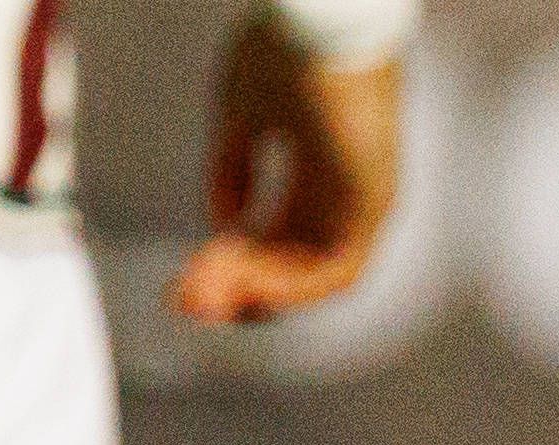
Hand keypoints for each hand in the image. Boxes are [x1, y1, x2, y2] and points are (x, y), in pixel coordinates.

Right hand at [168, 23, 403, 325]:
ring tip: (202, 296)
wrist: (319, 15)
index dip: (234, 264)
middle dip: (237, 288)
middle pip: (294, 266)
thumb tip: (222, 224)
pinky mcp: (374, 205)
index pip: (282, 239)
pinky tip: (241, 285)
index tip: (186, 280)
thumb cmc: (285, 49)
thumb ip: (233, 170)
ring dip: (255, 292)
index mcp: (321, 175)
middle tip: (183, 302)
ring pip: (311, 275)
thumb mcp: (243, 115)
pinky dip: (288, 284)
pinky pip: (336, 270)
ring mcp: (366, 204)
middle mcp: (348, 198)